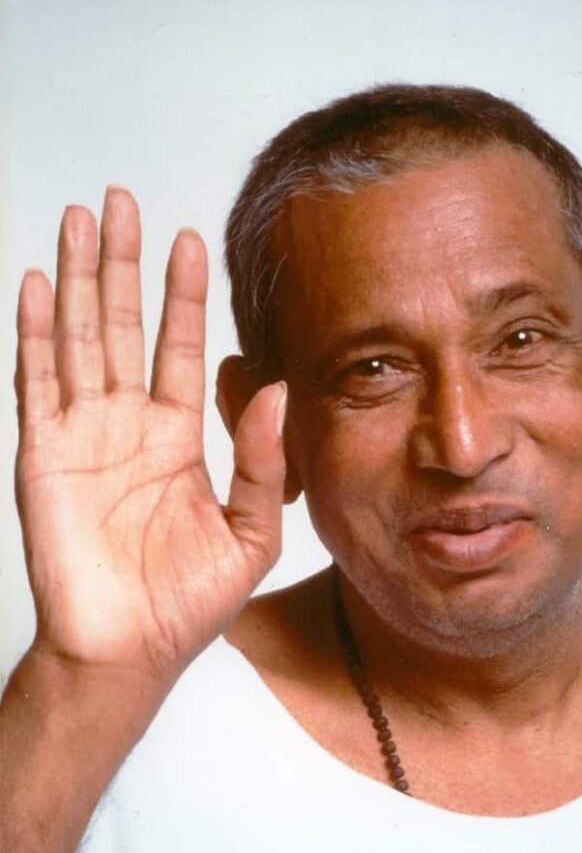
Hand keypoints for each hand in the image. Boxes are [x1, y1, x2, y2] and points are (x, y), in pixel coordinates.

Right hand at [15, 188, 285, 690]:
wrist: (129, 651)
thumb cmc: (187, 603)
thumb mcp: (248, 532)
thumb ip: (261, 462)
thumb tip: (274, 390)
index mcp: (175, 439)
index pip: (179, 348)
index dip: (183, 296)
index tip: (191, 242)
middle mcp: (126, 425)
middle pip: (124, 325)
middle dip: (123, 263)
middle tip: (122, 201)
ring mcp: (81, 434)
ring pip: (79, 337)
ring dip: (79, 278)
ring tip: (80, 219)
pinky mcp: (42, 453)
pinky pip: (36, 379)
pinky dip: (37, 331)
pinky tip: (42, 283)